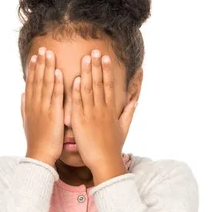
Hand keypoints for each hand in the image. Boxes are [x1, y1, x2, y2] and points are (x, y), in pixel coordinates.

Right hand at [21, 47, 63, 166]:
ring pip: (45, 84)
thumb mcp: (26, 122)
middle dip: (40, 63)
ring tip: (50, 54)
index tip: (35, 56)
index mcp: (30, 106)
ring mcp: (43, 109)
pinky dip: (56, 84)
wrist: (39, 155)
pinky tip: (58, 72)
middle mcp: (35, 105)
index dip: (33, 69)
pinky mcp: (53, 114)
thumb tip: (22, 94)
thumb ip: (24, 107)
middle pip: (37, 80)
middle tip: (43, 48)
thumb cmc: (36, 141)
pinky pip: (55, 96)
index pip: (31, 83)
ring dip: (48, 68)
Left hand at [71, 50, 137, 179]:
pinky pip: (78, 104)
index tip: (104, 57)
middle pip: (99, 84)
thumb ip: (129, 111)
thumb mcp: (124, 127)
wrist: (105, 162)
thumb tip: (135, 99)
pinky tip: (75, 79)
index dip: (106, 70)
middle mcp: (102, 109)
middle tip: (94, 50)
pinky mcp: (80, 123)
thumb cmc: (113, 147)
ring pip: (88, 90)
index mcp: (111, 110)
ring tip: (85, 58)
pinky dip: (77, 91)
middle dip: (96, 66)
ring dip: (87, 73)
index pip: (108, 85)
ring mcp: (91, 115)